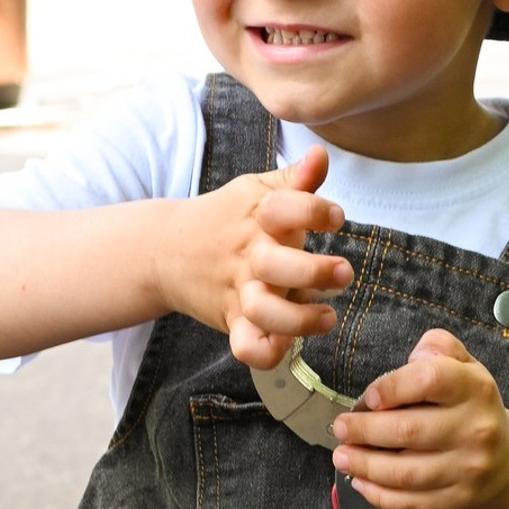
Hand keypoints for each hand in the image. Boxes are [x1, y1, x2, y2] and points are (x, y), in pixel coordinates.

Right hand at [164, 145, 353, 368]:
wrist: (165, 250)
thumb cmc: (226, 218)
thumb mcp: (257, 191)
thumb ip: (295, 179)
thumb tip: (320, 155)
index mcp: (259, 217)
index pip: (285, 208)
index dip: (314, 211)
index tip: (336, 218)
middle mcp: (250, 255)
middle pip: (276, 265)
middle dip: (314, 272)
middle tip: (344, 273)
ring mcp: (239, 290)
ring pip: (264, 312)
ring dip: (298, 320)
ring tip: (327, 317)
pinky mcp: (232, 319)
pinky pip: (246, 346)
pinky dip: (263, 353)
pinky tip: (286, 346)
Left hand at [328, 329, 508, 508]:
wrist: (506, 460)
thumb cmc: (471, 407)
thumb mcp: (464, 366)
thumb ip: (439, 348)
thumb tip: (415, 356)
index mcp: (475, 389)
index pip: (430, 380)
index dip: (392, 387)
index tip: (368, 397)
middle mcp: (476, 429)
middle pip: (408, 431)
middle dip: (364, 431)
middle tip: (340, 428)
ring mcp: (469, 468)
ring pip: (406, 472)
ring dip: (365, 465)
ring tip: (342, 456)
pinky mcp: (460, 499)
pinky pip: (413, 502)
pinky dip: (380, 495)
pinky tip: (361, 481)